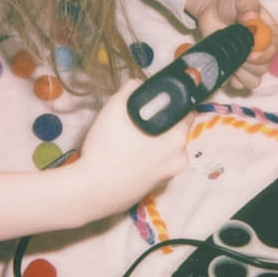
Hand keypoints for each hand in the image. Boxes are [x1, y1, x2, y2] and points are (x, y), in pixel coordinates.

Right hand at [75, 79, 192, 218]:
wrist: (91, 191)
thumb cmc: (106, 148)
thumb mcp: (114, 109)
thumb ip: (130, 89)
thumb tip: (139, 85)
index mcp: (177, 138)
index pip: (186, 111)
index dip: (173, 103)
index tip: (157, 101)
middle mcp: (180, 159)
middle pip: (176, 132)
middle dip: (162, 124)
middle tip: (138, 121)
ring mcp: (169, 177)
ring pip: (166, 150)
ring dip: (155, 142)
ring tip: (130, 140)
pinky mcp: (155, 189)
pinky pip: (157, 166)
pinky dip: (148, 159)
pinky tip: (128, 158)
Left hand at [185, 0, 277, 89]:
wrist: (211, 8)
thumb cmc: (231, 1)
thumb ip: (247, 8)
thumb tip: (251, 18)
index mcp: (271, 34)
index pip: (275, 49)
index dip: (265, 55)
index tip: (250, 53)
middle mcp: (263, 51)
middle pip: (264, 68)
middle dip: (250, 65)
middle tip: (235, 54)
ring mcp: (248, 62)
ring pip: (253, 80)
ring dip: (242, 75)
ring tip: (230, 60)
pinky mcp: (235, 69)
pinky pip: (239, 84)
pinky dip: (232, 80)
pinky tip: (225, 66)